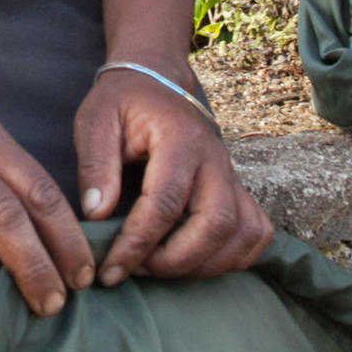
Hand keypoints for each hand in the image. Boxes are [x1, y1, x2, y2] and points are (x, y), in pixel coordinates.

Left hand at [77, 67, 275, 284]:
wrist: (156, 81)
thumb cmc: (124, 103)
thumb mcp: (96, 121)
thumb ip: (95, 165)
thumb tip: (97, 216)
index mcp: (181, 138)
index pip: (166, 203)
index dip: (136, 244)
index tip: (109, 270)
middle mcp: (215, 159)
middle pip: (215, 224)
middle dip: (174, 261)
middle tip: (135, 270)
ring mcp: (232, 175)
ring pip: (241, 234)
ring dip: (203, 264)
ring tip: (159, 268)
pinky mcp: (238, 189)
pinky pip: (256, 232)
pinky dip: (234, 257)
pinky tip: (198, 261)